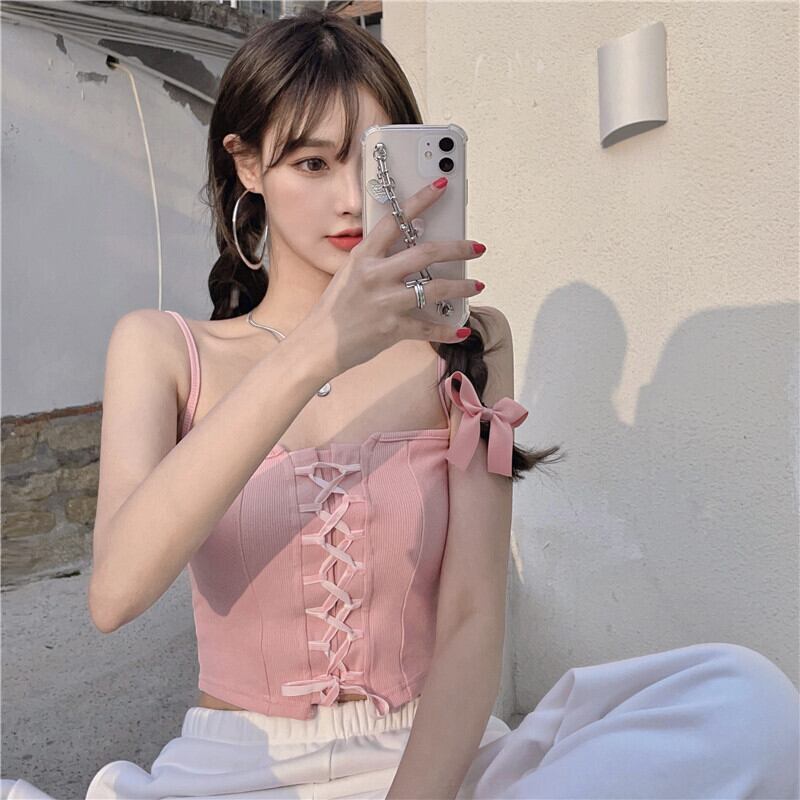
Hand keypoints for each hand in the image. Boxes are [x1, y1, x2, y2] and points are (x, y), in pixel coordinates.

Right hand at [295, 179, 486, 377]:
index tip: (441, 186)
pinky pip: (428, 328)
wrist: (318, 344)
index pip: (395, 220)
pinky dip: (447, 330)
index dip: (421, 201)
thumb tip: (407, 254)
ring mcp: (386, 302)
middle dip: (457, 248)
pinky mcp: (393, 327)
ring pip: (435, 289)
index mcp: (363, 256)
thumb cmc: (334, 310)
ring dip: (461, 286)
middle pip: (426, 253)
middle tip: (476, 247)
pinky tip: (460, 330)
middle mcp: (376, 275)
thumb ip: (376, 262)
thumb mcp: (348, 274)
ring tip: (477, 285)